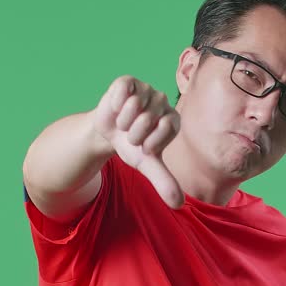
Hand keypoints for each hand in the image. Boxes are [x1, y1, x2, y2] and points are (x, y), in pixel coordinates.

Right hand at [91, 75, 182, 207]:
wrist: (108, 133)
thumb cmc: (131, 147)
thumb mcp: (146, 165)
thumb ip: (164, 181)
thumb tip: (178, 204)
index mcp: (173, 120)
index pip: (166, 127)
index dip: (149, 141)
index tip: (143, 145)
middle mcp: (163, 101)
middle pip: (149, 117)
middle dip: (134, 133)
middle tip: (130, 134)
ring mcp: (146, 89)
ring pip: (135, 104)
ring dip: (123, 121)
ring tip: (123, 122)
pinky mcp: (128, 81)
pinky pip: (123, 90)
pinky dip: (116, 104)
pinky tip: (116, 108)